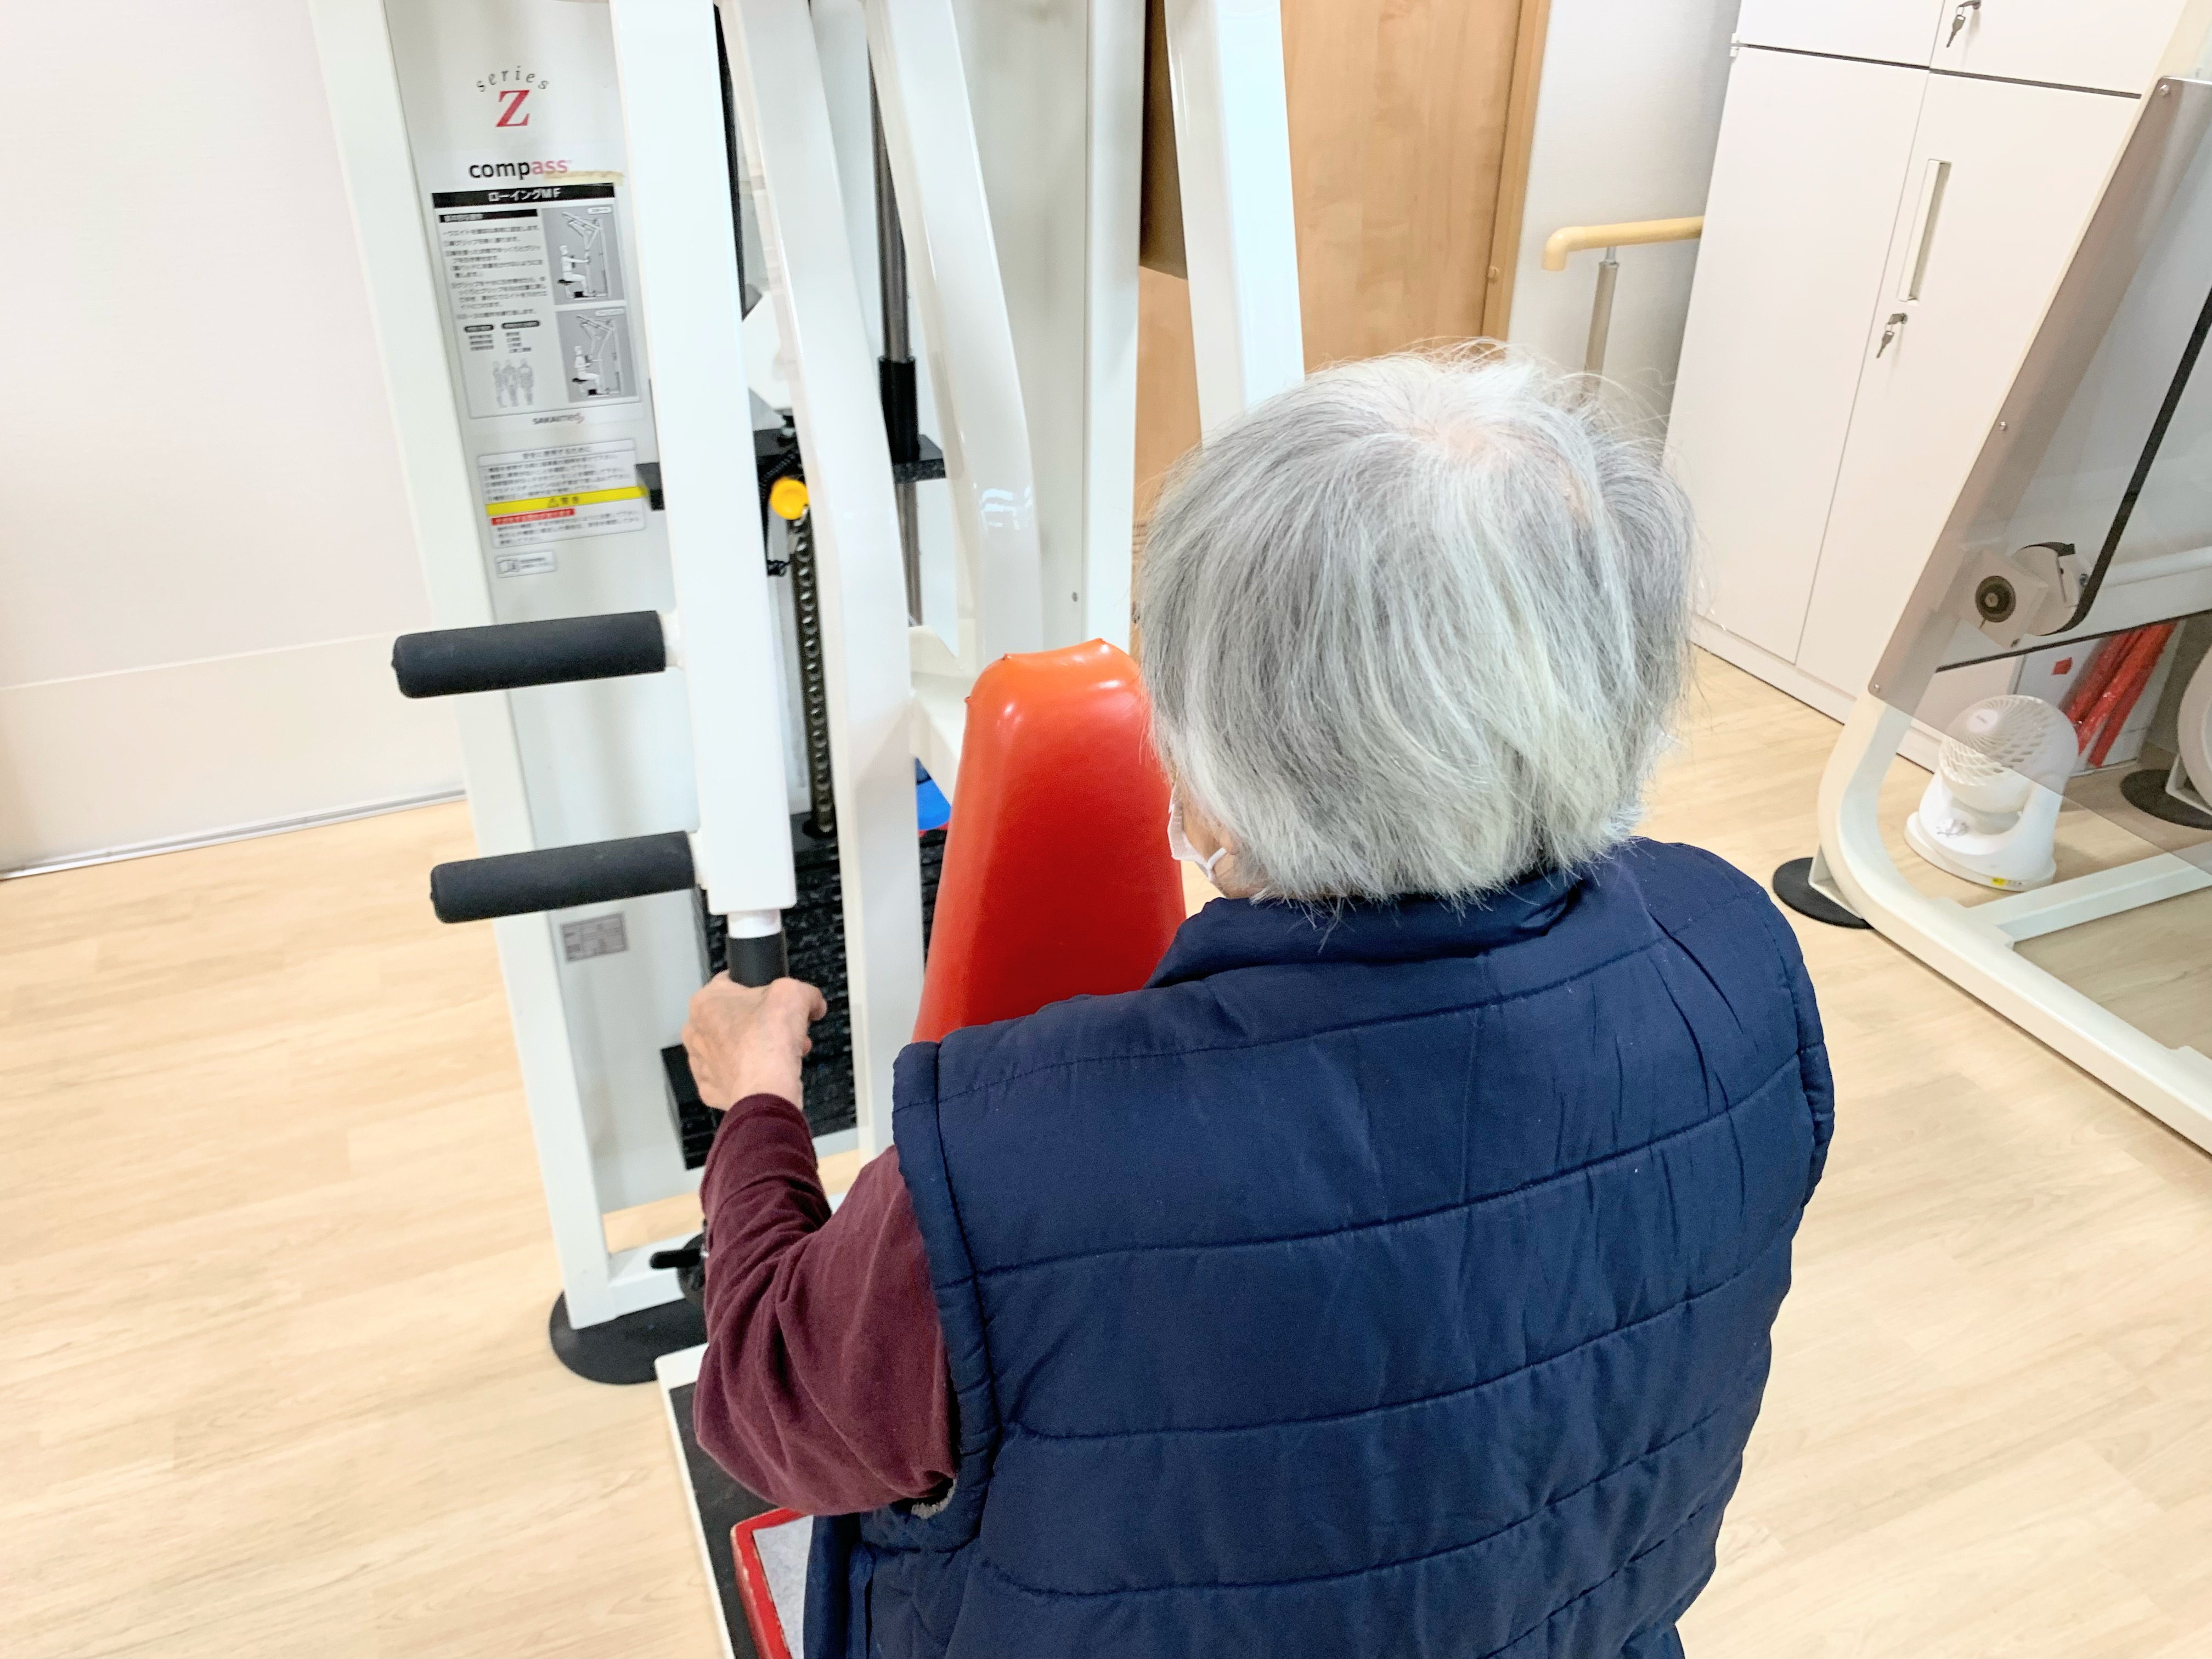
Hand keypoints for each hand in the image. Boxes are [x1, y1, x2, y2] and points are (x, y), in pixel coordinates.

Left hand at [681, 975, 827, 1109]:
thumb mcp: (795, 993)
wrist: (766, 1089)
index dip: (761, 990)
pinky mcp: (710, 1090)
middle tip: (786, 1031)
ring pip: (733, 1048)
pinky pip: (733, 1074)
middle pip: (735, 1018)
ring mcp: (700, 1064)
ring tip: (784, 1053)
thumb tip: (814, 1004)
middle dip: (763, 1023)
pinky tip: (767, 1072)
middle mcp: (695, 1032)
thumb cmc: (770, 1038)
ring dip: (757, 1047)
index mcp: (705, 1002)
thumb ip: (807, 992)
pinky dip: (749, 1073)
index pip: (732, 983)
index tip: (777, 1002)